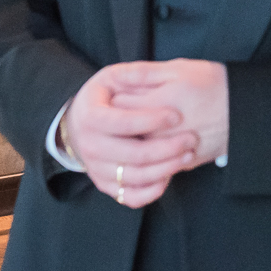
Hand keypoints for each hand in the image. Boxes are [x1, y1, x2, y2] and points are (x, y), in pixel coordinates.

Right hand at [62, 64, 198, 208]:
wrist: (79, 125)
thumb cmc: (103, 98)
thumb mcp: (110, 78)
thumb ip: (130, 74)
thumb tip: (143, 74)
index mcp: (90, 118)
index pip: (123, 123)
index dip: (152, 120)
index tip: (177, 115)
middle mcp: (90, 147)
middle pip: (133, 155)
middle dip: (167, 148)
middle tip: (191, 139)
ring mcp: (96, 169)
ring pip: (135, 178)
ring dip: (166, 168)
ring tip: (188, 155)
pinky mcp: (105, 185)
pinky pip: (130, 197)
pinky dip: (152, 191)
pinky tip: (170, 175)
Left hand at [108, 59, 229, 168]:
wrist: (247, 110)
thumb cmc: (213, 84)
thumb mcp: (179, 70)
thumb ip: (144, 73)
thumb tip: (115, 76)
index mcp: (159, 106)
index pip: (118, 105)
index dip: (114, 96)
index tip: (116, 91)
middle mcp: (162, 134)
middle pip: (124, 132)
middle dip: (119, 122)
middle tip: (121, 111)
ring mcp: (173, 152)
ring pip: (138, 152)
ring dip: (132, 141)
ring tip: (136, 127)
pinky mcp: (183, 164)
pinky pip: (156, 166)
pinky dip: (149, 157)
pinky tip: (153, 141)